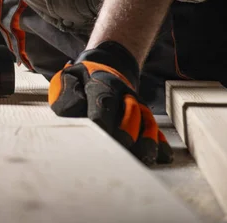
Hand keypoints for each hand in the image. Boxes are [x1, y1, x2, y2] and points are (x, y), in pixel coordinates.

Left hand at [48, 41, 173, 164]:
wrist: (106, 68)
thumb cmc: (82, 82)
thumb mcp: (69, 79)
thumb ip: (66, 94)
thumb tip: (72, 111)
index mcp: (101, 83)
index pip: (103, 100)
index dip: (102, 118)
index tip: (98, 133)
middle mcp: (123, 94)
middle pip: (130, 112)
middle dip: (126, 132)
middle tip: (119, 149)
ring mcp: (137, 105)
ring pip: (147, 121)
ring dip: (146, 140)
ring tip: (143, 158)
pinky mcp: (145, 117)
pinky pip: (156, 130)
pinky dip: (160, 143)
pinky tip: (160, 156)